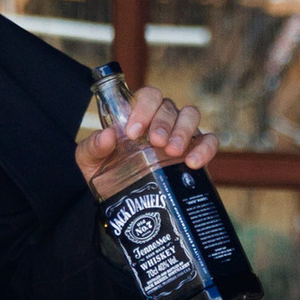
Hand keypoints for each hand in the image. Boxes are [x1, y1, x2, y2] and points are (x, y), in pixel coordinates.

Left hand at [81, 83, 218, 200]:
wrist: (124, 203)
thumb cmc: (106, 172)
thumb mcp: (90, 160)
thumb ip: (93, 146)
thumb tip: (107, 136)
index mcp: (138, 114)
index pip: (147, 96)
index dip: (143, 108)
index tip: (133, 132)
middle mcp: (162, 119)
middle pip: (169, 106)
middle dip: (162, 123)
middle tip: (155, 142)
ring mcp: (182, 134)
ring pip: (191, 115)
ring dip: (183, 130)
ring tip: (172, 151)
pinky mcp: (197, 152)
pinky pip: (209, 141)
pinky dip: (205, 148)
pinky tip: (193, 163)